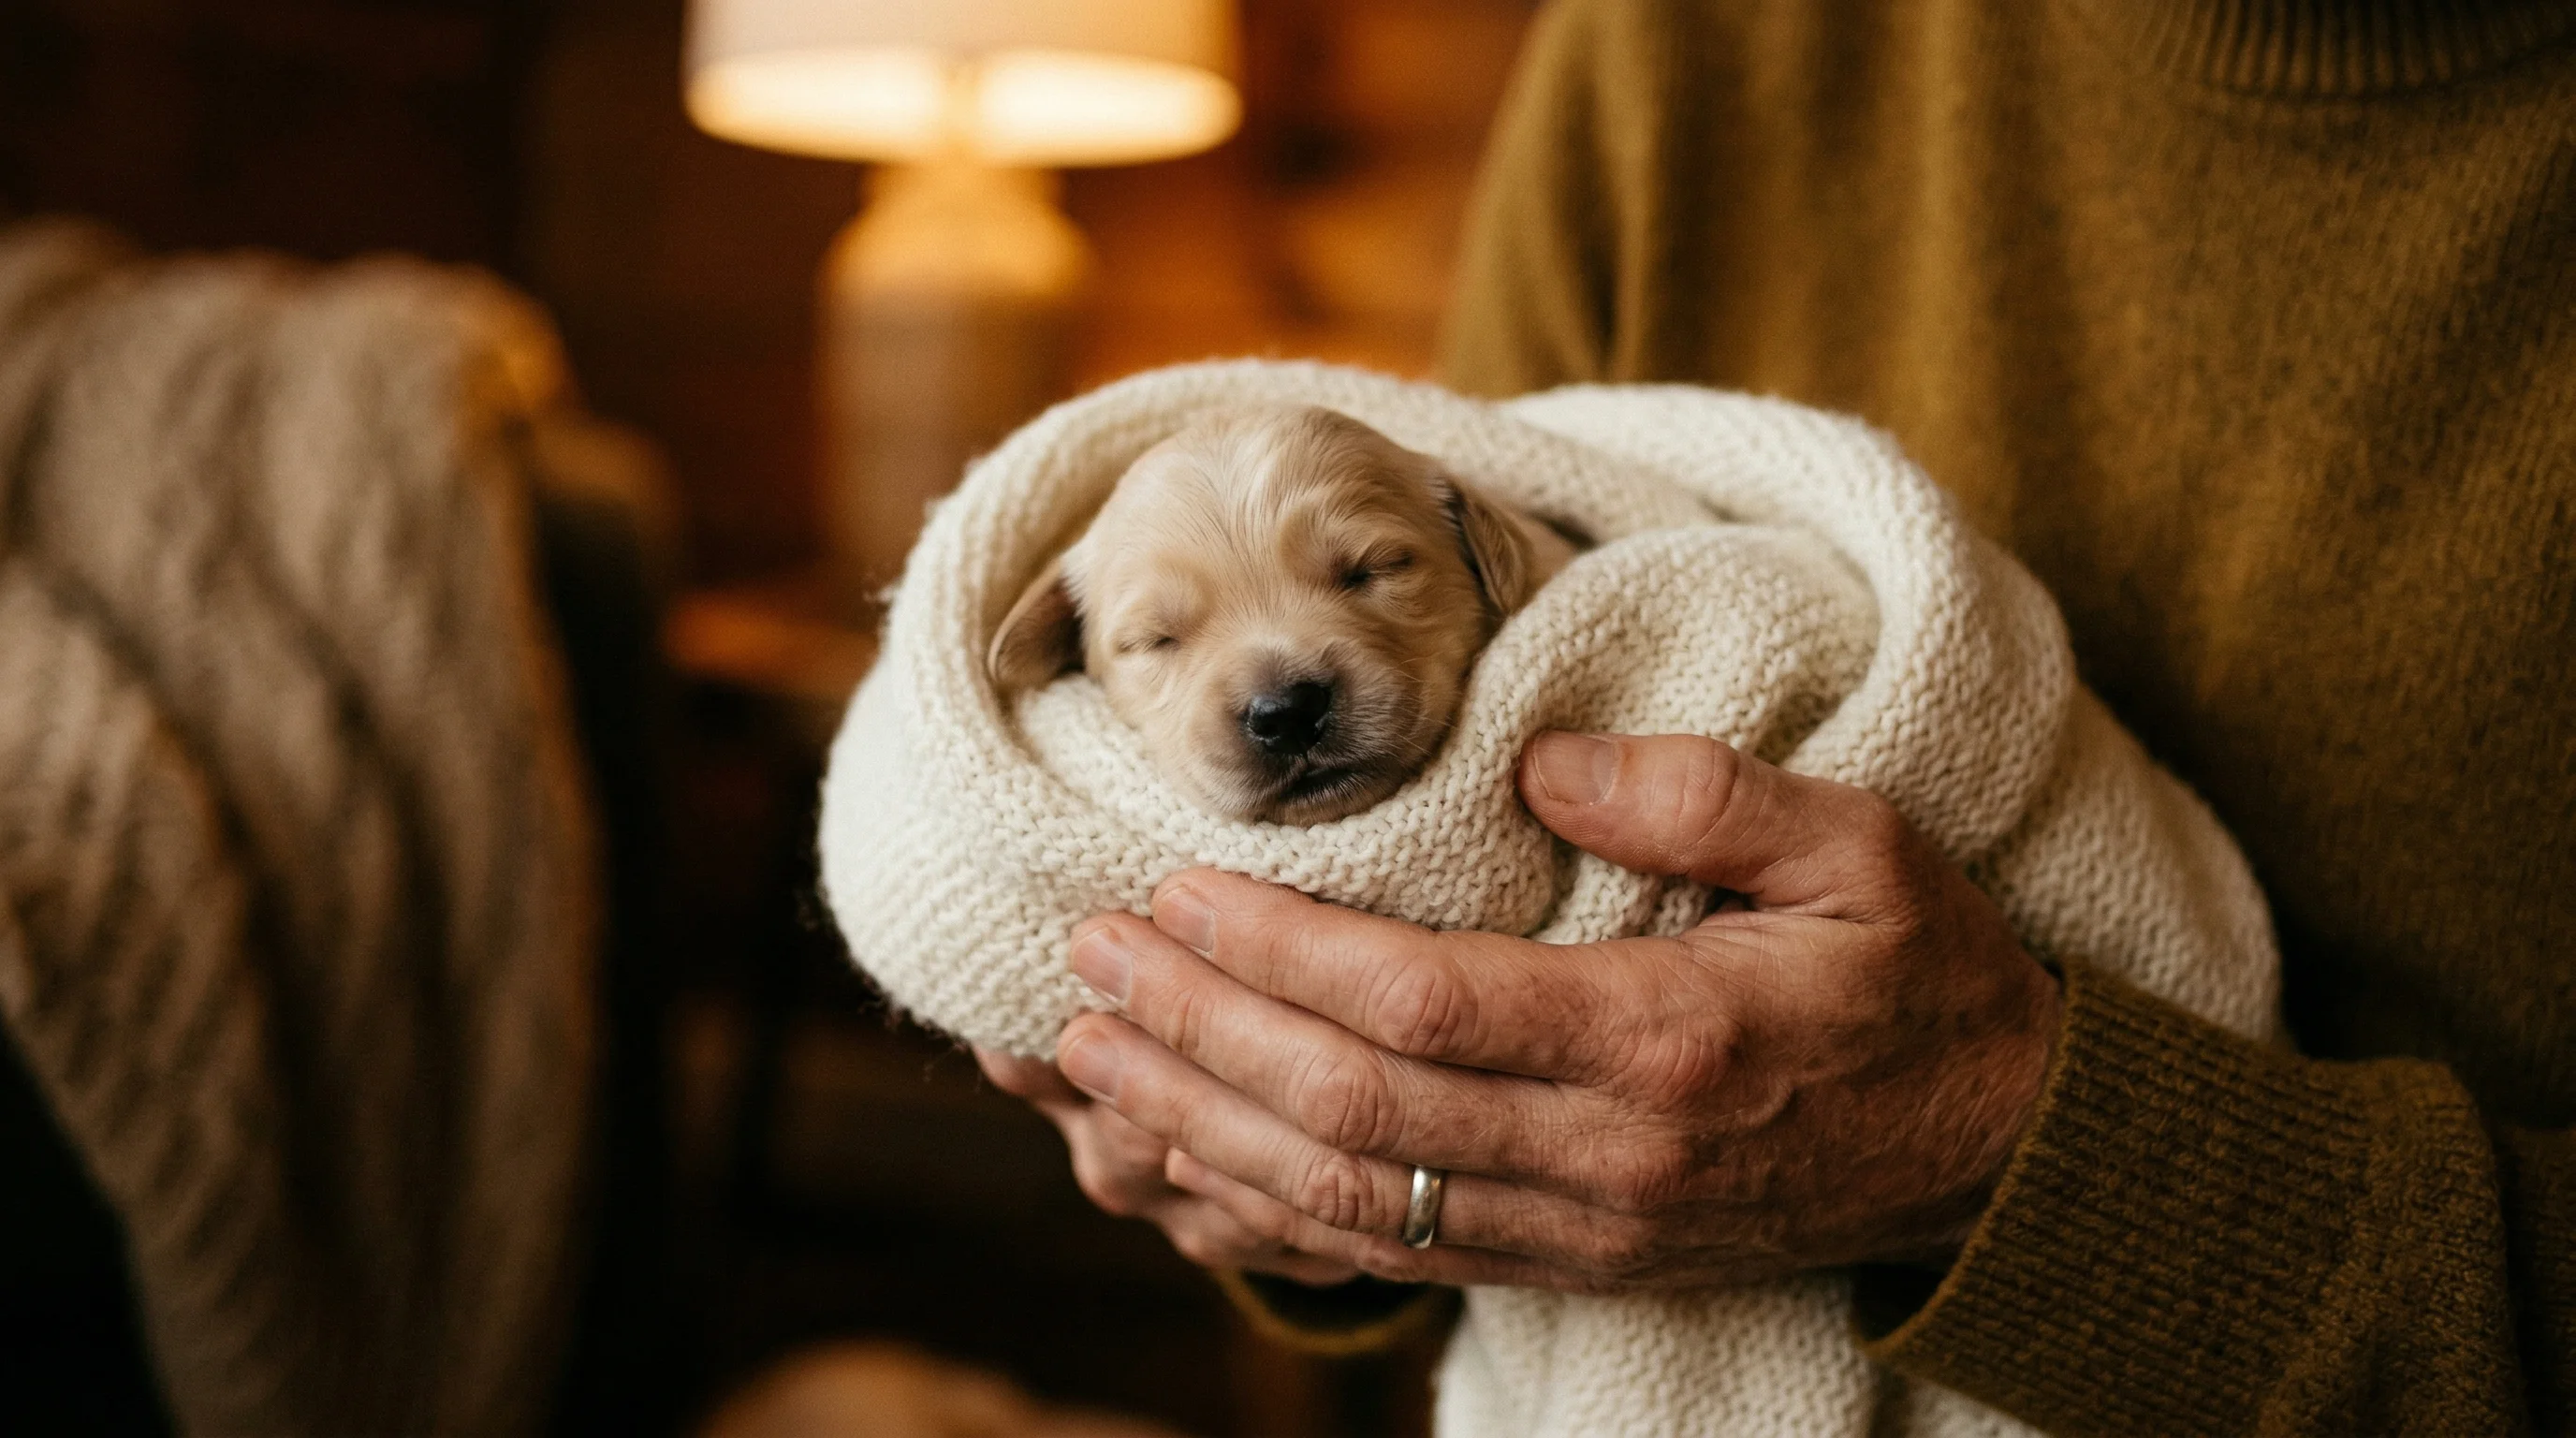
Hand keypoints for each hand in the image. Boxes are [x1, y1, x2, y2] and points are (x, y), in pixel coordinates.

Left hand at [1048, 732, 2064, 1292]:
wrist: (2002, 1162)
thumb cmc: (1928, 985)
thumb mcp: (1866, 847)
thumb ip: (1705, 795)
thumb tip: (1539, 763)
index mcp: (1664, 1040)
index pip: (1421, 1006)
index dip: (1277, 956)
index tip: (1170, 892)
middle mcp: (1600, 1156)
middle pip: (1346, 1112)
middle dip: (1196, 1036)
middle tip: (1083, 961)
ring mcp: (1575, 1226)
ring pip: (1342, 1200)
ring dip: (1198, 1128)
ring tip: (1086, 1056)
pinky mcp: (1563, 1259)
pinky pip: (1384, 1254)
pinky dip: (1263, 1212)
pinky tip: (1180, 1160)